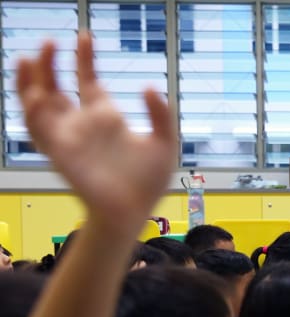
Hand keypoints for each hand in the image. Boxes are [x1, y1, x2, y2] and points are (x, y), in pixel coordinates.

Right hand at [17, 32, 175, 240]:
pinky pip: (38, 129)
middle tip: (51, 41)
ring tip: (29, 59)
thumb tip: (149, 86)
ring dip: (30, 82)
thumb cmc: (148, 183)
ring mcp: (68, 137)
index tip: (84, 36)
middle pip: (56, 86)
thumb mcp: (164, 143)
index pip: (88, 80)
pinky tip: (37, 94)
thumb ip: (161, 114)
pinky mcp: (58, 153)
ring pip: (38, 103)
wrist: (133, 212)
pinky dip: (33, 111)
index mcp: (106, 117)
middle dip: (50, 63)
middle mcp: (82, 124)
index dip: (84, 58)